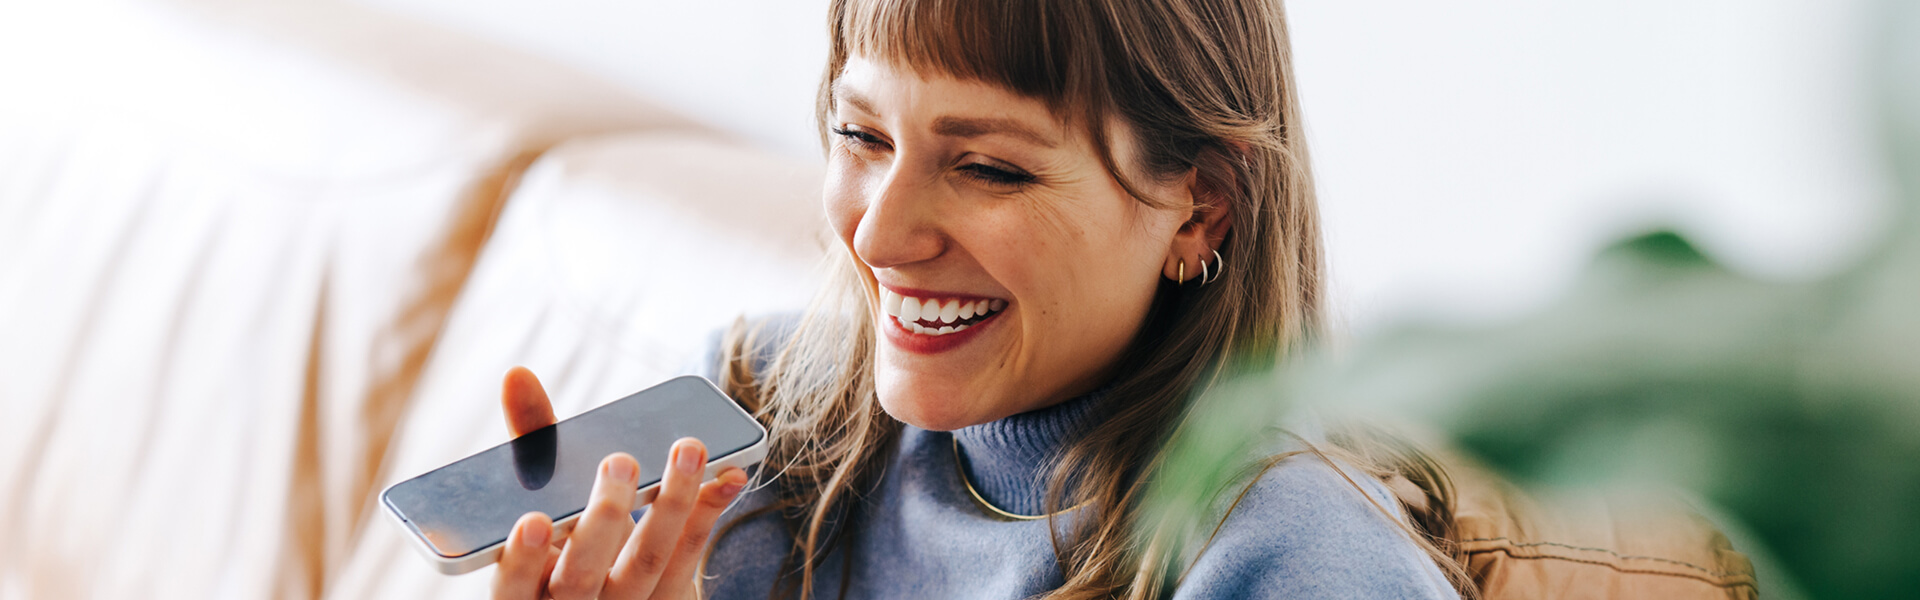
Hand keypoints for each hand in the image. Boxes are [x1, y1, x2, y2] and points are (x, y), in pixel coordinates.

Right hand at [491, 367, 749, 599]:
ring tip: (687, 448)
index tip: (536, 520)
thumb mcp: (536, 497)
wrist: (607, 591)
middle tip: (620, 462)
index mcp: (522, 592)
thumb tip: (517, 374)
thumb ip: (530, 442)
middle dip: (604, 519)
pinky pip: (687, 560)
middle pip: (581, 579)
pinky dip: (707, 514)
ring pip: (646, 565)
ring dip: (672, 503)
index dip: (522, 562)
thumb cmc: (563, 536)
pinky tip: (728, 474)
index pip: (512, 589)